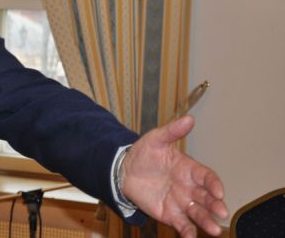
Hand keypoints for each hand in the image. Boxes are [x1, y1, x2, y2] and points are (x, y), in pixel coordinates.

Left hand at [121, 115, 227, 236]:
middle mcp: (189, 187)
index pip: (207, 177)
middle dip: (216, 205)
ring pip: (198, 213)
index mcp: (189, 169)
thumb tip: (190, 119)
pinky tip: (191, 237)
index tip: (218, 191)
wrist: (123, 170)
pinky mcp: (170, 214)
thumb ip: (172, 131)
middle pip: (207, 198)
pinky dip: (188, 232)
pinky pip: (182, 225)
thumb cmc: (143, 153)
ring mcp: (180, 202)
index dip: (214, 184)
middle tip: (222, 213)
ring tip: (214, 230)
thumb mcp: (156, 139)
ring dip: (207, 221)